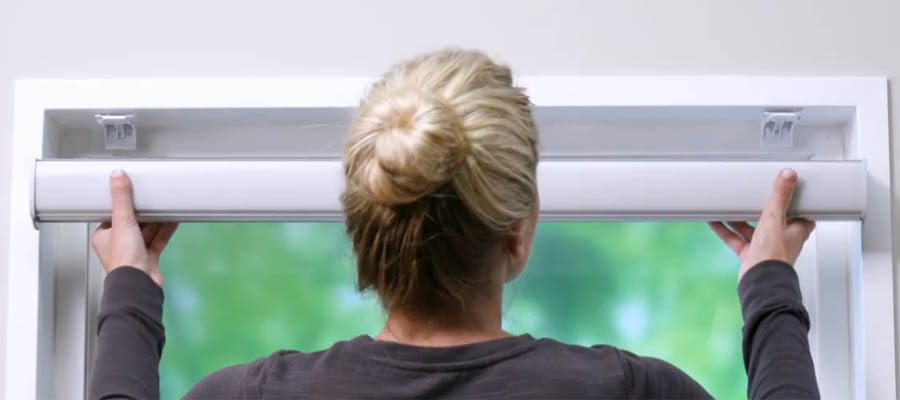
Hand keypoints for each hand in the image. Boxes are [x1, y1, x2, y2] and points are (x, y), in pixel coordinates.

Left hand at [91, 170, 177, 287]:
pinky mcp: (150, 257)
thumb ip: (121, 198)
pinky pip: (158, 239)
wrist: (140, 283)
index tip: (132, 192)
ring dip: (156, 219)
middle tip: (152, 196)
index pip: (113, 215)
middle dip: (144, 211)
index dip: (123, 204)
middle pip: (133, 221)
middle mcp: (118, 244)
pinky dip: (166, 229)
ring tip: (165, 205)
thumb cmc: (124, 259)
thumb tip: (117, 176)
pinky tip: (173, 220)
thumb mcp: (122, 221)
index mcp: (104, 236)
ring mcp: (135, 251)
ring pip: (147, 230)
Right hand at [709, 168, 815, 281]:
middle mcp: (782, 238)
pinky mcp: (750, 254)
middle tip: (749, 193)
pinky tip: (715, 221)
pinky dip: (726, 230)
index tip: (781, 187)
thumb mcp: (775, 218)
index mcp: (796, 229)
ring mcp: (765, 246)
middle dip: (757, 206)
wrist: (760, 281)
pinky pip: (736, 238)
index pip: (797, 210)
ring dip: (738, 217)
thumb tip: (789, 175)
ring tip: (727, 205)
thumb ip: (780, 196)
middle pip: (770, 217)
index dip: (790, 199)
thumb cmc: (774, 256)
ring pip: (751, 227)